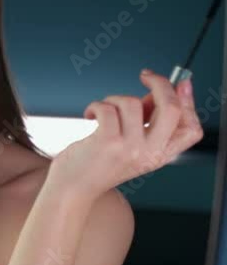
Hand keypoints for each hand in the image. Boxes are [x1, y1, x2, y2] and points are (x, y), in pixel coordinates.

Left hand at [49, 68, 203, 199]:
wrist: (72, 188)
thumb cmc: (97, 165)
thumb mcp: (131, 148)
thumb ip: (146, 124)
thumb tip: (154, 95)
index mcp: (159, 156)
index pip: (191, 129)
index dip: (189, 102)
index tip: (181, 83)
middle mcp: (150, 153)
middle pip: (172, 109)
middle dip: (161, 84)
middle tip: (146, 76)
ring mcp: (130, 148)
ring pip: (132, 102)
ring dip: (114, 99)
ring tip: (103, 111)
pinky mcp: (108, 142)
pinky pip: (107, 107)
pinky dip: (95, 105)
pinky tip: (89, 116)